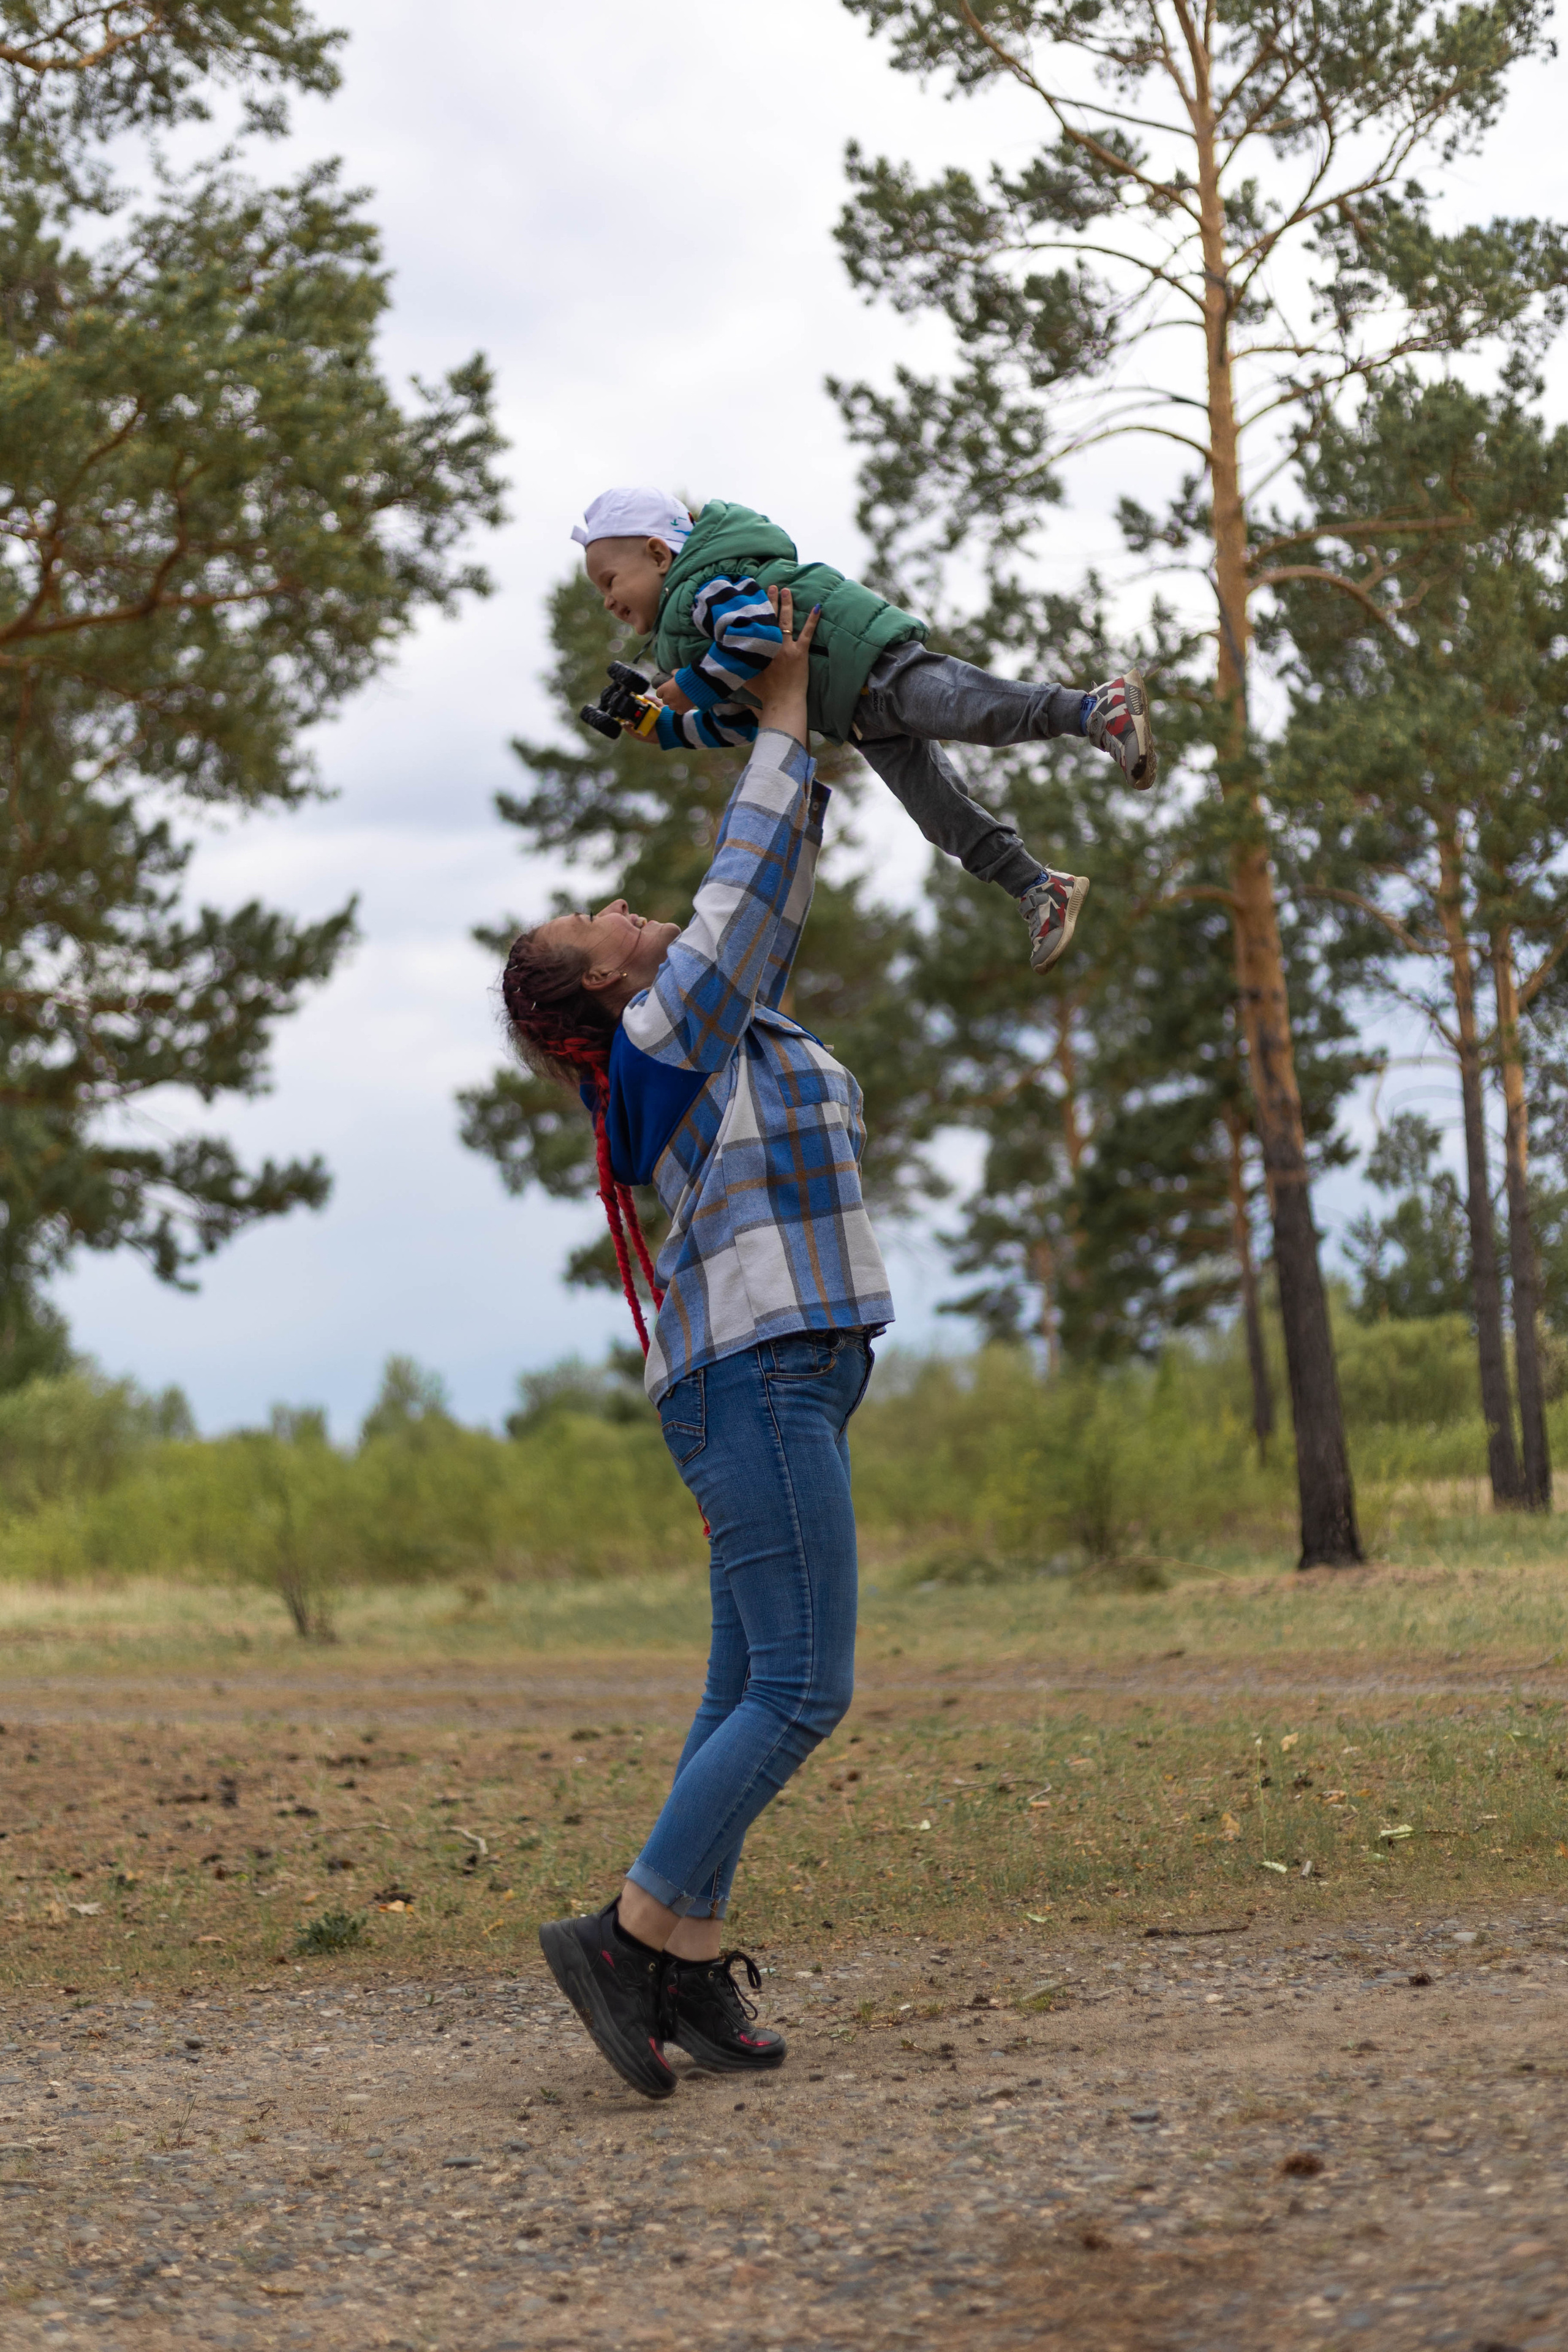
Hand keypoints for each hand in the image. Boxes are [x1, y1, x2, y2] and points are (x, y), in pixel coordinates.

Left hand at [653, 676, 693, 715]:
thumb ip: (674, 673)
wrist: (698, 685)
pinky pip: (678, 711)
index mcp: (664, 688)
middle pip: (665, 701)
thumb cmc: (687, 677)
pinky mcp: (681, 710)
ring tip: (681, 699)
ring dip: (675, 704)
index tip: (668, 690)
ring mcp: (674, 705)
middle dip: (669, 698)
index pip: (659, 693)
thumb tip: (673, 673)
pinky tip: (685, 703)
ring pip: (671, 707)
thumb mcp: (679, 672)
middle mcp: (667, 698)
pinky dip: (681, 708)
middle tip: (676, 694)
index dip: (664, 692)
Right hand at [751, 586, 818, 744]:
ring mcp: (787, 648)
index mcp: (758, 649)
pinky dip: (813, 620)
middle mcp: (772, 644)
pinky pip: (808, 633)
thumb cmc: (764, 693)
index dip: (754, 612)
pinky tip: (818, 607)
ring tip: (786, 591)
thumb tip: (724, 656)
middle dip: (770, 602)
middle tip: (770, 587)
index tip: (751, 600)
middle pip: (770, 618)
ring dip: (786, 605)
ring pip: (786, 621)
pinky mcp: (801, 653)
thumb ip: (737, 664)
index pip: (755, 625)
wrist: (782, 703)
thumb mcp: (745, 677)